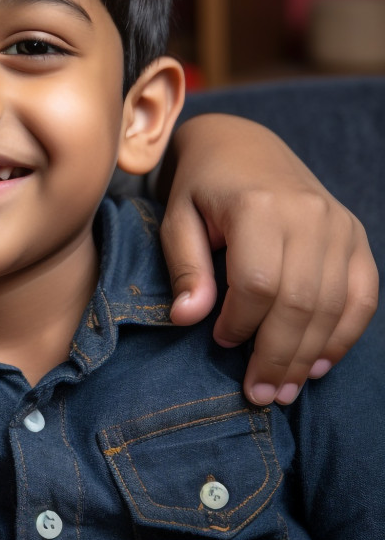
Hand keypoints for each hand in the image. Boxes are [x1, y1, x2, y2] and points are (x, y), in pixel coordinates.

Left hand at [158, 113, 377, 405]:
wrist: (242, 145)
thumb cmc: (200, 186)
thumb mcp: (177, 218)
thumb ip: (186, 267)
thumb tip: (188, 319)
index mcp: (259, 206)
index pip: (259, 283)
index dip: (242, 323)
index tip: (220, 343)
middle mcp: (309, 214)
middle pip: (302, 302)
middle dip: (279, 355)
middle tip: (259, 394)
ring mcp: (339, 225)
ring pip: (334, 306)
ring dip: (310, 356)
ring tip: (284, 391)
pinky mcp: (356, 236)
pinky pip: (363, 296)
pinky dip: (344, 335)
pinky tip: (318, 365)